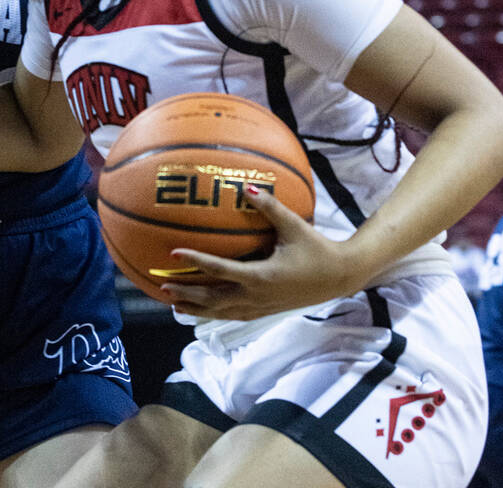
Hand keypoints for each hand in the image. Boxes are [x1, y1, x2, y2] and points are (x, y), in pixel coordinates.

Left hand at [159, 189, 367, 319]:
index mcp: (261, 276)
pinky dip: (214, 314)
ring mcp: (260, 307)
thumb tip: (246, 188)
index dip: (197, 262)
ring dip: (196, 309)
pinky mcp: (264, 310)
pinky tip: (202, 311)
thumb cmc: (316, 248)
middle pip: (214, 299)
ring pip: (221, 312)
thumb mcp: (294, 225)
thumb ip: (270, 206)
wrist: (339, 277)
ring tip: (173, 304)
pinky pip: (233, 315)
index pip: (221, 270)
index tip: (175, 254)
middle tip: (163, 286)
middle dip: (187, 294)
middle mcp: (257, 296)